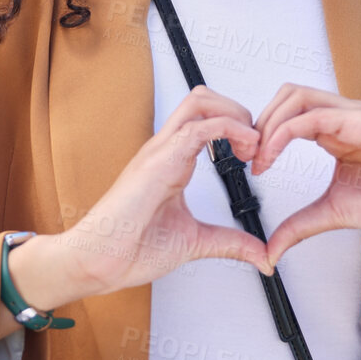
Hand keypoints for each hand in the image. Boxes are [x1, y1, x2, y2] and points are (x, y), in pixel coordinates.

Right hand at [50, 86, 274, 298]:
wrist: (100, 261)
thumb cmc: (131, 248)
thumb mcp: (195, 242)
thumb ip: (229, 243)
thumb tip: (260, 254)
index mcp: (172, 161)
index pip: (206, 119)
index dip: (237, 128)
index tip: (256, 156)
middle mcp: (165, 149)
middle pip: (204, 98)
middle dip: (238, 111)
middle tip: (256, 143)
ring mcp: (160, 151)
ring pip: (199, 101)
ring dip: (233, 113)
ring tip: (251, 143)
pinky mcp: (158, 161)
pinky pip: (197, 128)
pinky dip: (228, 129)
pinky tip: (245, 147)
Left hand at [252, 85, 360, 267]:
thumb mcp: (334, 214)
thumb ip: (300, 226)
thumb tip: (271, 249)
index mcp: (336, 131)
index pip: (288, 113)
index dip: (263, 133)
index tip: (251, 165)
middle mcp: (344, 116)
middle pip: (287, 95)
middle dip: (260, 121)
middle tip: (248, 156)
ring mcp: (355, 115)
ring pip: (296, 95)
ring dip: (269, 123)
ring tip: (260, 156)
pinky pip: (315, 116)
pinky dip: (286, 131)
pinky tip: (274, 154)